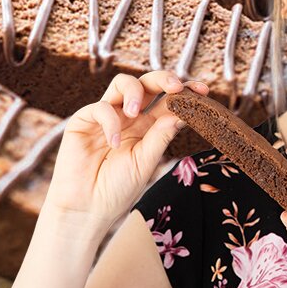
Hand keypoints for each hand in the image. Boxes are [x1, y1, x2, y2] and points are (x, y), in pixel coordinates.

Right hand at [42, 72, 208, 238]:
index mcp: (147, 127)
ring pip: (122, 83)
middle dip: (163, 78)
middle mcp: (128, 117)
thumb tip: (180, 115)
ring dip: (134, 90)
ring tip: (137, 112)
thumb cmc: (117, 190)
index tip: (202, 91)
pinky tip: (113, 143)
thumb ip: (160, 138)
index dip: (184, 92)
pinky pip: (100, 107)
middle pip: (147, 83)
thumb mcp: (145, 163)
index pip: (168, 101)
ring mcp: (106, 116)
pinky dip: (110, 121)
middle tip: (174, 87)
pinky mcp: (84, 120)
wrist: (87, 208)